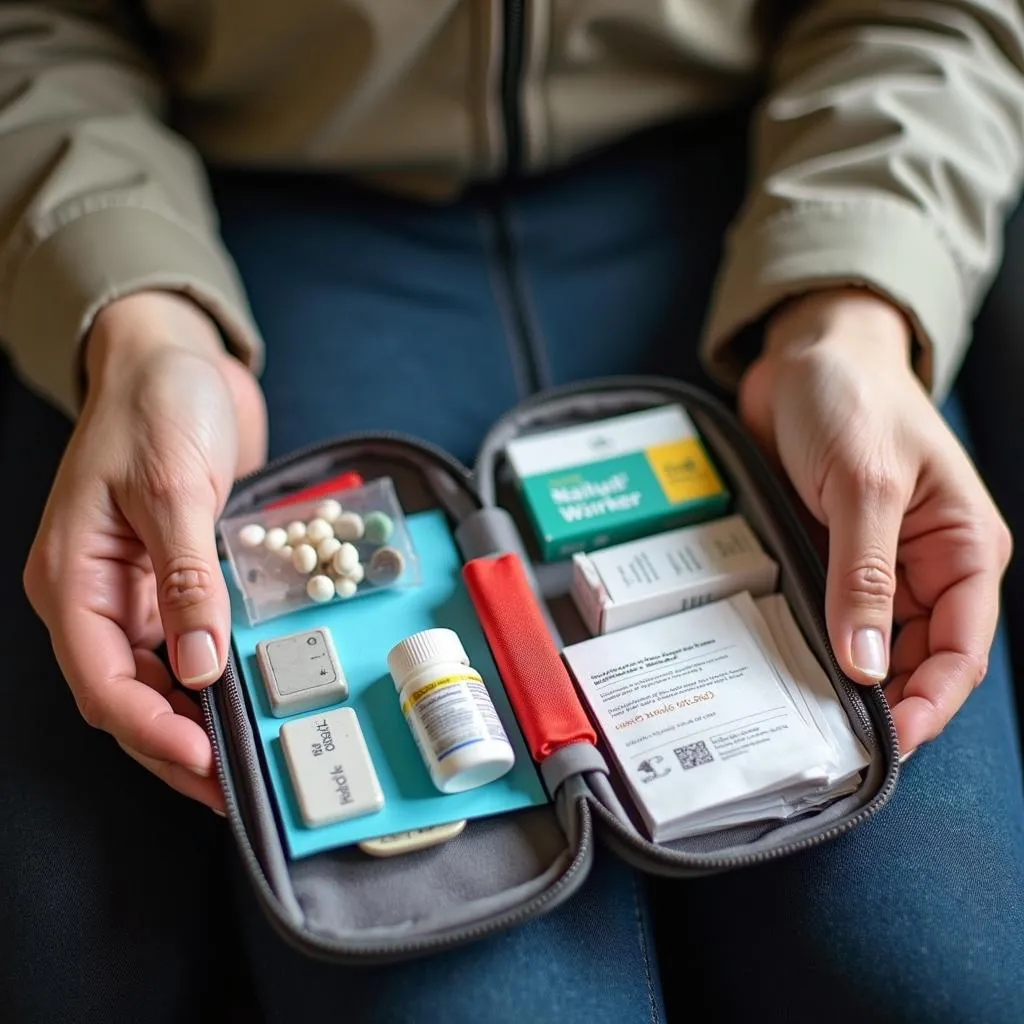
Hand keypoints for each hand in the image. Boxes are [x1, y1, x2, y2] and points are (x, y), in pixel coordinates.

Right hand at [24, 292, 266, 810]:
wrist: (173, 362)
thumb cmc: (157, 407)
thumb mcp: (173, 488)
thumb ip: (185, 578)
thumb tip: (199, 663)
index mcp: (74, 577)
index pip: (101, 680)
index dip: (150, 731)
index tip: (202, 765)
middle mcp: (97, 595)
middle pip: (128, 694)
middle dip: (175, 744)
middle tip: (231, 784)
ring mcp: (133, 591)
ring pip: (155, 680)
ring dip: (193, 722)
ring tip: (241, 758)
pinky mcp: (170, 579)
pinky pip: (184, 646)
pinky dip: (209, 680)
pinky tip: (240, 701)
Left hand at [738, 289, 1011, 755]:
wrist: (804, 355)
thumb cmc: (852, 399)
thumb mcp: (864, 484)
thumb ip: (863, 574)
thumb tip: (866, 663)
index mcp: (962, 547)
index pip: (961, 647)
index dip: (932, 699)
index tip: (894, 740)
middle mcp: (925, 564)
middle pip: (914, 656)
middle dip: (883, 698)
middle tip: (831, 736)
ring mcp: (875, 564)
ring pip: (867, 644)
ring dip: (841, 675)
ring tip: (800, 710)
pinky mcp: (830, 556)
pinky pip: (825, 614)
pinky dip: (810, 641)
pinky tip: (780, 664)